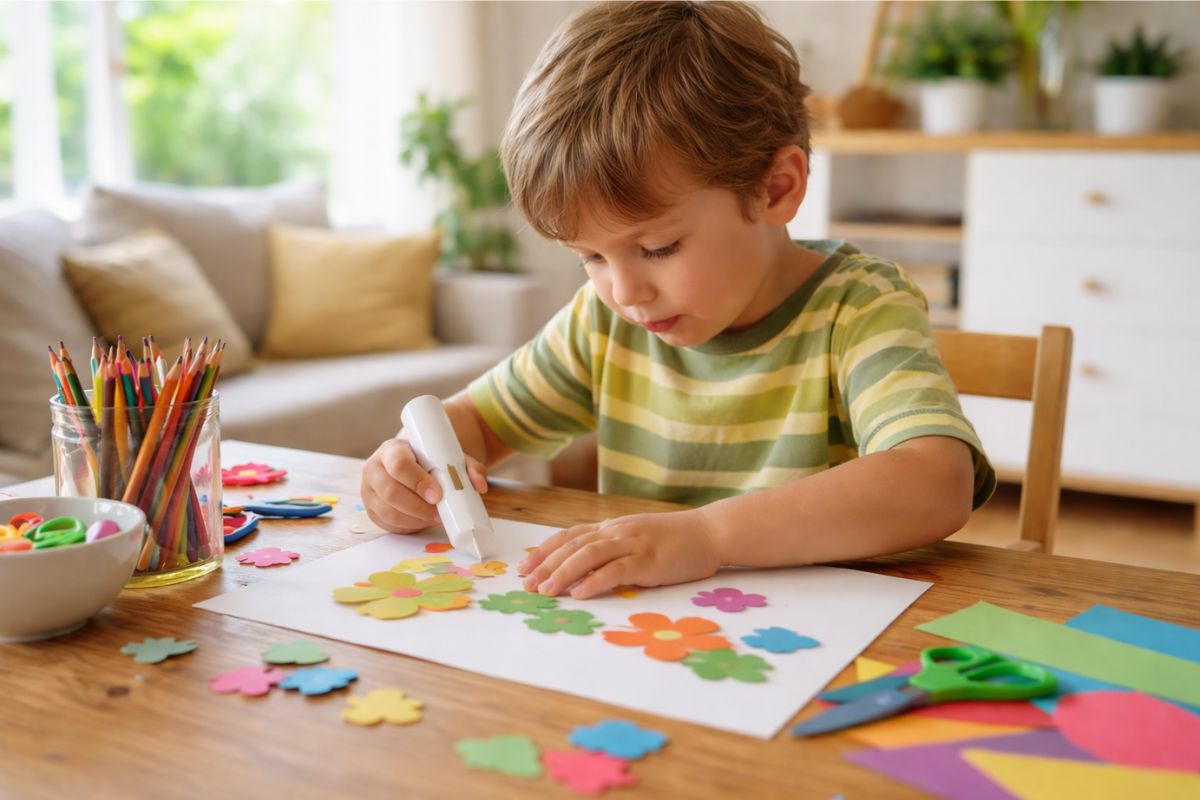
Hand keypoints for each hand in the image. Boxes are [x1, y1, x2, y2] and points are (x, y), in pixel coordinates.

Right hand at [360, 437, 487, 533]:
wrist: (414, 463)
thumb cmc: (431, 459)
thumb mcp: (450, 457)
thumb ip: (469, 468)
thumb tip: (480, 486)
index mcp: (391, 450)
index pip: (399, 465)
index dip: (418, 482)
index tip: (437, 495)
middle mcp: (374, 468)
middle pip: (391, 492)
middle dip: (418, 507)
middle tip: (439, 513)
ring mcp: (369, 491)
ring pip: (388, 512)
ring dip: (414, 519)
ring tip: (434, 517)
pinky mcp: (371, 510)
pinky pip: (387, 525)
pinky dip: (408, 527)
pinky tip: (422, 522)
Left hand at [517, 508, 722, 599]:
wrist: (711, 532)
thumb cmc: (676, 539)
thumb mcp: (638, 537)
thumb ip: (614, 548)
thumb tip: (585, 569)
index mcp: (613, 527)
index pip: (570, 536)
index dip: (544, 551)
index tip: (524, 567)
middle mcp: (617, 531)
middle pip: (572, 545)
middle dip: (545, 565)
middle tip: (526, 585)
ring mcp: (633, 544)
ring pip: (588, 555)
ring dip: (562, 573)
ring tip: (545, 591)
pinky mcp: (649, 560)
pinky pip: (615, 570)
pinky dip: (594, 581)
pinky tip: (579, 593)